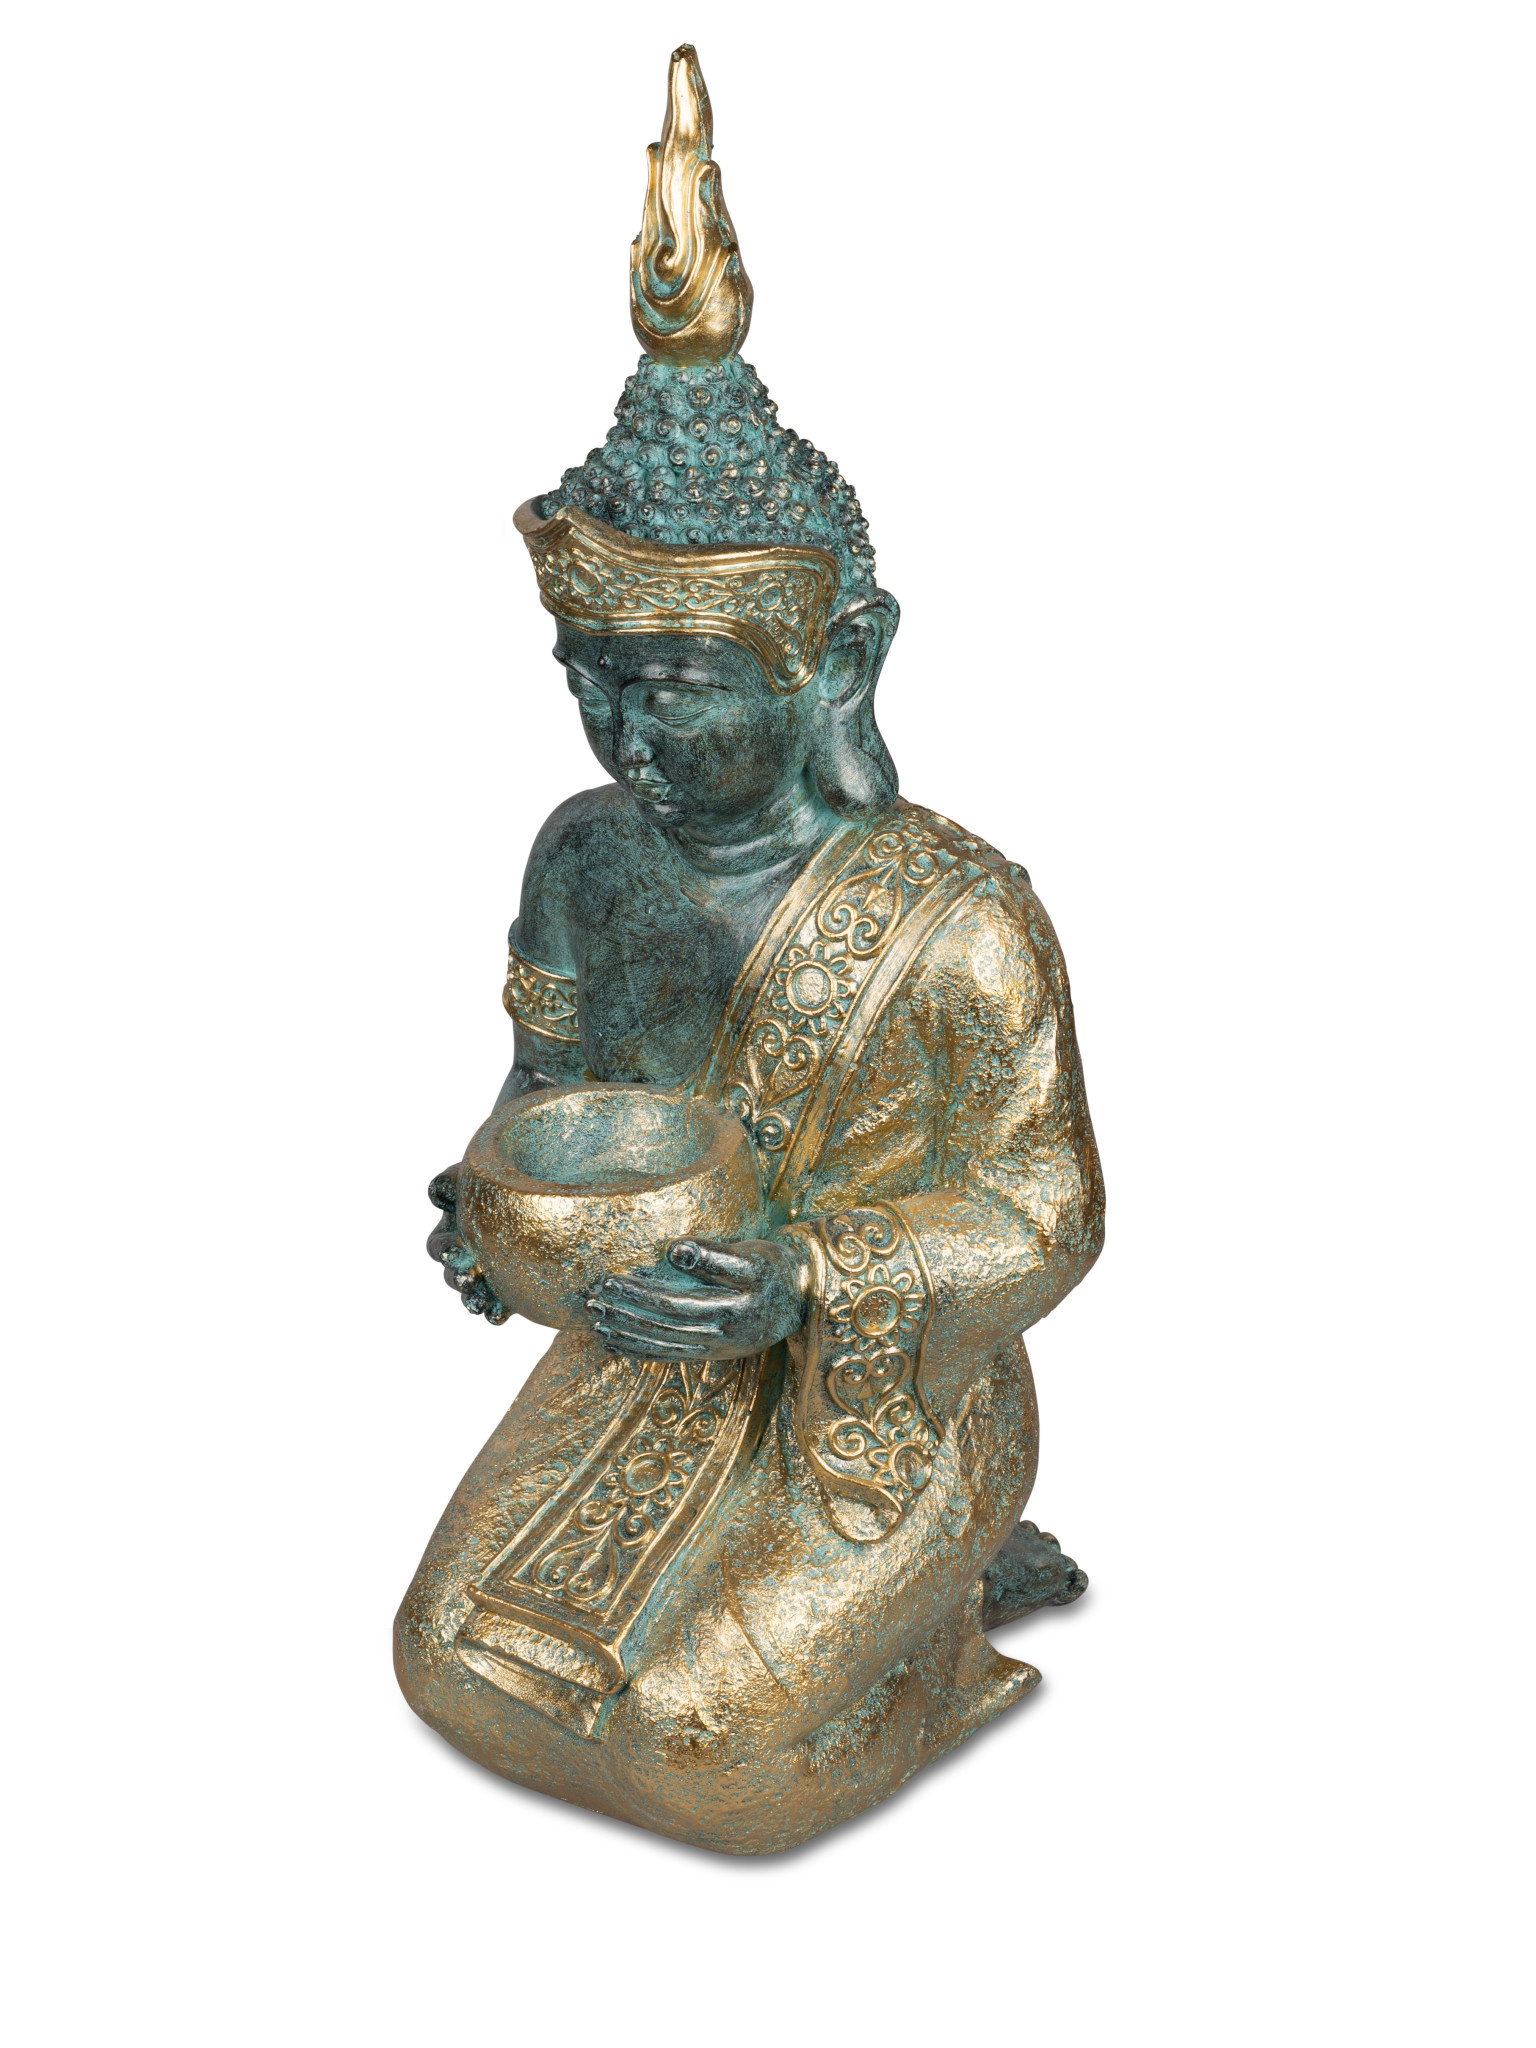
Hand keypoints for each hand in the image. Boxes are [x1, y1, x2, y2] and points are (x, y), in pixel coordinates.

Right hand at [426, 1164, 508, 1325]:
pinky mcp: (508, 1289)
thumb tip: (437, 1191)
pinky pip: (495, 1307)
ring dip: (471, 1297)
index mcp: (453, 1229)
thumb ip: (457, 1179)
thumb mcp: (480, 1170)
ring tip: (479, 1302)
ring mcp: (485, 1273)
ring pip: (470, 1293)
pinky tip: (499, 1313)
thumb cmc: (504, 1178)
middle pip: (452, 1274)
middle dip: (457, 1278)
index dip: (444, 1249)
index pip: (439, 1245)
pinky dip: (493, 1312)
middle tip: (468, 1278)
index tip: (456, 1250)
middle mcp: (465, 1254)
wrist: (546, 1198)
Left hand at [588, 1237, 810, 1361]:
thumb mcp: (753, 1257)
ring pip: (661, 1346)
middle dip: (623, 1315)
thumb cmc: (776, 1269)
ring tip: (597, 1323)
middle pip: (660, 1328)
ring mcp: (715, 1350)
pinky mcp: (712, 1354)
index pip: (671, 1304)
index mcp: (728, 1313)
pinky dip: (641, 1353)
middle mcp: (719, 1338)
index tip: (607, 1280)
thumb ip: (713, 1255)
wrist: (804, 1298)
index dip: (637, 1294)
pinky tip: (617, 1346)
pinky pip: (670, 1356)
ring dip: (626, 1336)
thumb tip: (673, 1249)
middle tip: (590, 1301)